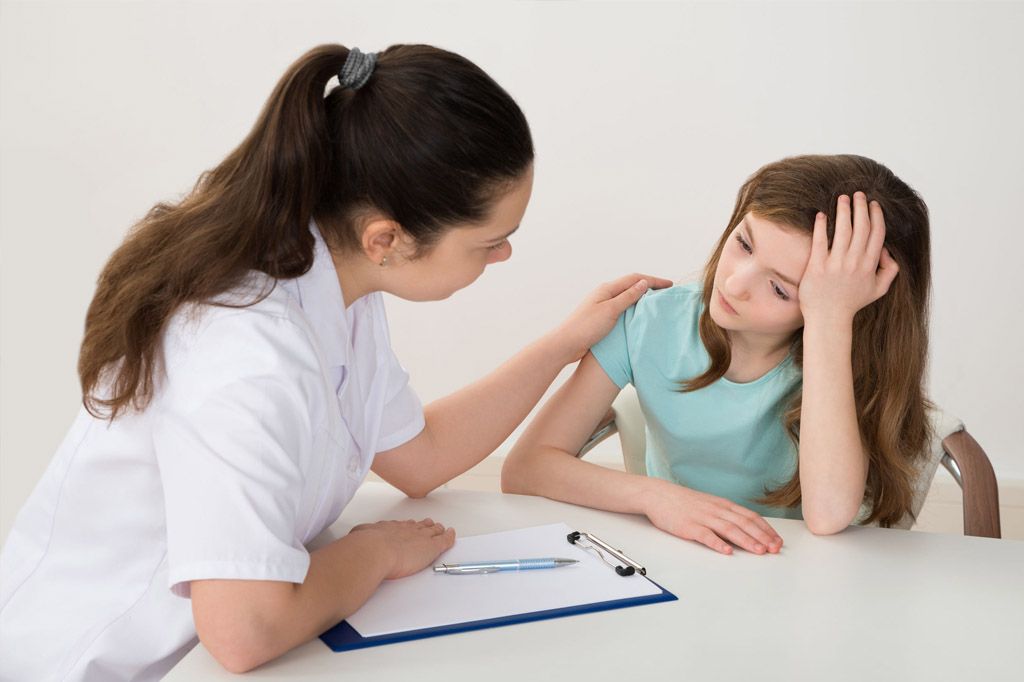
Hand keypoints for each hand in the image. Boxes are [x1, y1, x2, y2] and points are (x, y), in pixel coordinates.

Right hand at [348, 518, 455, 578]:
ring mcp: (420, 537)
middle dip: (425, 525)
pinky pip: (444, 540)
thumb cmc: (366, 546)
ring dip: (437, 530)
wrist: (375, 551)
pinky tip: (452, 534)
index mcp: (391, 528)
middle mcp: (407, 530)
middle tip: (429, 524)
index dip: (408, 526)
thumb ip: (360, 535)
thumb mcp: (359, 535)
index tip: (409, 525)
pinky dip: (449, 537)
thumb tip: (355, 536)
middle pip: (419, 526)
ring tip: (441, 529)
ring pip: (433, 531)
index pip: (402, 526)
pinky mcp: (432, 547)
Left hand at [551, 273, 673, 362]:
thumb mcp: (610, 310)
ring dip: (642, 297)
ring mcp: (602, 305)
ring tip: (656, 302)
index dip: (654, 280)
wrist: (565, 344)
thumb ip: (627, 296)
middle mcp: (605, 294)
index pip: (635, 279)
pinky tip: (639, 316)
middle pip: (632, 285)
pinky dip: (634, 308)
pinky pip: (622, 308)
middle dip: (650, 286)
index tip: (670, 285)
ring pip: (627, 297)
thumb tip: (643, 283)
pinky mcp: (601, 317)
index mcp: (607, 289)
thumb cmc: (586, 327)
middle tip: (666, 292)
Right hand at [642, 480, 782, 554]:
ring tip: (759, 551)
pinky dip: (717, 543)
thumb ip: (726, 515)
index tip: (777, 541)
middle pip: (744, 523)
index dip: (766, 529)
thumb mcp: (709, 505)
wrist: (658, 495)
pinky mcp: (688, 526)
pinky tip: (727, 551)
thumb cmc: (684, 502)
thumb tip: (746, 529)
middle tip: (775, 549)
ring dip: (746, 541)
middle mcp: (716, 510)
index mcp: (723, 505)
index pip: (750, 516)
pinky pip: (705, 535)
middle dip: (762, 537)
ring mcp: (702, 517)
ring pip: (729, 529)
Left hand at [798, 192, 899, 324]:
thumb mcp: (878, 290)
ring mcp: (836, 264)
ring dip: (844, 210)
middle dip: (861, 207)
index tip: (873, 204)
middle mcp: (855, 262)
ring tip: (842, 198)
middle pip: (861, 227)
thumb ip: (889, 270)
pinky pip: (821, 241)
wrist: (828, 318)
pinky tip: (822, 214)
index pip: (877, 233)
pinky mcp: (818, 266)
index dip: (876, 216)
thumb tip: (887, 250)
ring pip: (843, 230)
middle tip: (857, 194)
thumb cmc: (851, 303)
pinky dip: (822, 226)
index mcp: (870, 265)